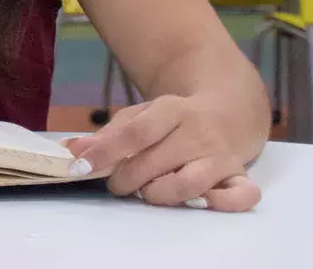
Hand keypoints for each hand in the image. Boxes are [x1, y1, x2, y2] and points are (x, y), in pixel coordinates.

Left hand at [64, 94, 261, 211]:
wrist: (229, 112)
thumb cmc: (174, 119)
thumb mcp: (141, 116)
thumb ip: (108, 135)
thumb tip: (72, 151)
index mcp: (172, 110)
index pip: (136, 132)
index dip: (106, 151)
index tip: (82, 167)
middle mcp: (198, 132)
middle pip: (155, 162)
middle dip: (126, 179)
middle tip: (118, 183)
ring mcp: (221, 155)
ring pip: (189, 184)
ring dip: (159, 194)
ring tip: (148, 191)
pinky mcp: (240, 176)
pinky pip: (240, 196)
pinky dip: (220, 203)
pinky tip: (198, 201)